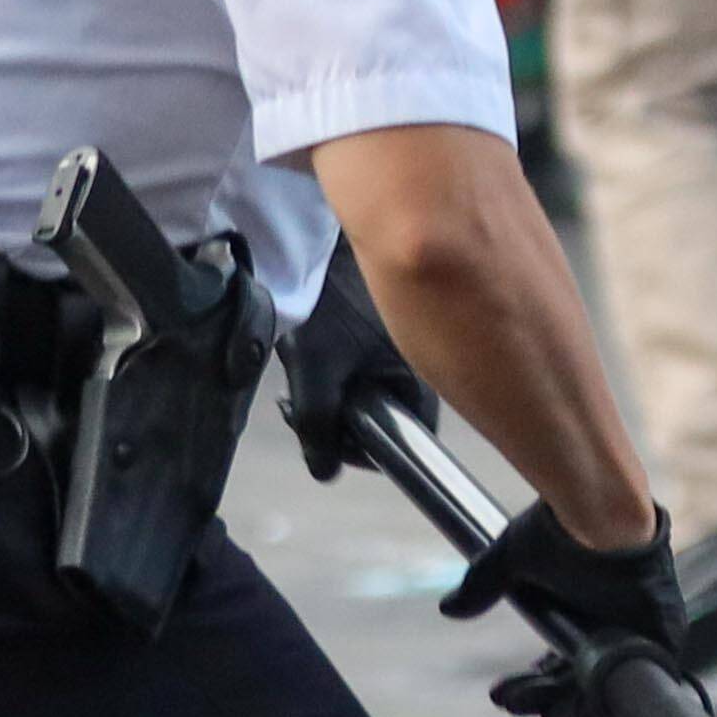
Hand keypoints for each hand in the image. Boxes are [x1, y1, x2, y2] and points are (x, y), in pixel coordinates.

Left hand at [282, 279, 437, 482]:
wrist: (322, 245)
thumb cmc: (328, 306)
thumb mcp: (316, 371)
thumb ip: (320, 425)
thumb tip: (325, 472)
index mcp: (416, 382)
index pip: (411, 439)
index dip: (371, 450)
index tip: (334, 441)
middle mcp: (418, 369)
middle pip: (385, 421)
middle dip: (342, 424)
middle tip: (301, 410)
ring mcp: (400, 351)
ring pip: (370, 398)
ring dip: (333, 401)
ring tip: (297, 388)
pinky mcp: (380, 335)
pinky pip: (364, 374)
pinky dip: (335, 378)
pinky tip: (308, 364)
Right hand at [446, 500, 690, 716]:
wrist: (601, 511)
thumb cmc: (564, 525)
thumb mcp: (515, 559)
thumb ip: (485, 585)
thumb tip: (449, 608)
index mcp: (585, 614)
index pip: (563, 666)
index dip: (537, 685)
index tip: (503, 694)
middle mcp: (613, 629)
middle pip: (581, 685)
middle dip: (546, 702)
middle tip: (513, 705)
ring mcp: (640, 635)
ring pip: (605, 692)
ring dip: (572, 710)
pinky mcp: (663, 637)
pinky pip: (637, 687)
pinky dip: (605, 704)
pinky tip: (568, 712)